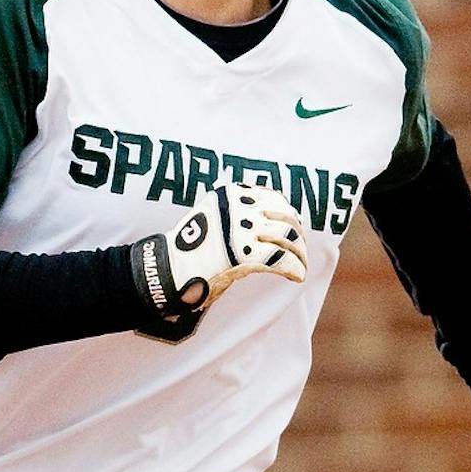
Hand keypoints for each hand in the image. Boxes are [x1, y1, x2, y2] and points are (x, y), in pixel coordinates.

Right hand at [131, 182, 306, 318]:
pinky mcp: (245, 254)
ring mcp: (243, 230)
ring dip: (300, 253)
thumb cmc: (189, 250)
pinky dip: (294, 269)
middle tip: (301, 251)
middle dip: (298, 236)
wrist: (169, 270)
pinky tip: (296, 276)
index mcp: (233, 195)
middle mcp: (240, 208)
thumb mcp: (214, 219)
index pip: (274, 199)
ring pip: (288, 237)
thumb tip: (268, 223)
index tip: (295, 229)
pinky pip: (281, 260)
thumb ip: (239, 216)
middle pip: (286, 217)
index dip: (289, 216)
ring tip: (300, 265)